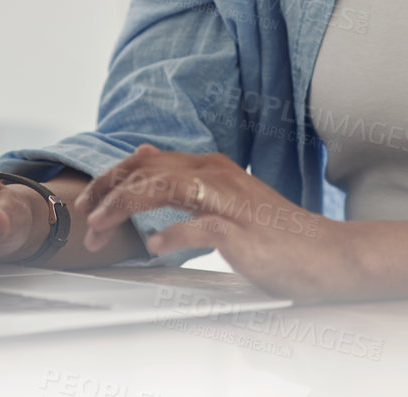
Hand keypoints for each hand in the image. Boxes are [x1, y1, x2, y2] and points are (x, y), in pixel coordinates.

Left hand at [75, 145, 357, 301]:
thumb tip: (143, 155)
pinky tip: (152, 248)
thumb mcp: (223, 197)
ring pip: (164, 190)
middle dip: (107, 192)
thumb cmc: (273, 233)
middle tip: (83, 216)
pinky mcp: (242, 232)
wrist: (324, 254)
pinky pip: (198, 228)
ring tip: (100, 230)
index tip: (88, 200)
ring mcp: (230, 202)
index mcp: (211, 166)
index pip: (148, 161)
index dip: (112, 177)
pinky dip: (170, 236)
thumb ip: (185, 179)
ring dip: (124, 210)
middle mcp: (217, 175)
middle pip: (148, 171)